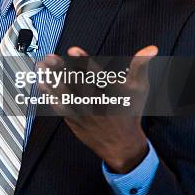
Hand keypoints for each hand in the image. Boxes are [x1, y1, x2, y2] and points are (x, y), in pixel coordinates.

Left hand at [37, 45, 157, 173]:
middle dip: (61, 69)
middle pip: (74, 83)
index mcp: (110, 92)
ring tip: (41, 66)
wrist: (122, 145)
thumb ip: (141, 65)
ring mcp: (82, 112)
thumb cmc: (130, 112)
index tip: (72, 50)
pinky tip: (42, 83)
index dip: (83, 61)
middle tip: (50, 57)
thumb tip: (152, 48)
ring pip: (64, 95)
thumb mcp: (139, 88)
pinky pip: (59, 107)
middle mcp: (95, 103)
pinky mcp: (73, 120)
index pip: (95, 73)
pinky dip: (50, 95)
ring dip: (51, 79)